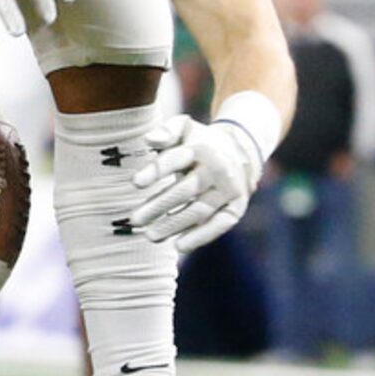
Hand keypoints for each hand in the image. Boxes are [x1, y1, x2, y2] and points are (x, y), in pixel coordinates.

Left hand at [128, 115, 265, 251]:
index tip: (135, 184)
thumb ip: (166, 131)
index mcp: (201, 147)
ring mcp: (229, 189)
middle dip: (158, 206)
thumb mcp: (184, 129)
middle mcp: (217, 169)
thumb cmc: (198, 142)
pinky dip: (200, 237)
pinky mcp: (237, 207)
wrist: (240, 151)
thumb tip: (149, 139)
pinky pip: (219, 225)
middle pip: (185, 190)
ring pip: (199, 210)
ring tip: (149, 235)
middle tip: (135, 220)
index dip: (155, 171)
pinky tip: (179, 246)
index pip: (175, 159)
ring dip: (173, 225)